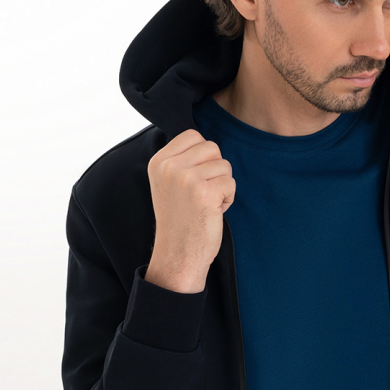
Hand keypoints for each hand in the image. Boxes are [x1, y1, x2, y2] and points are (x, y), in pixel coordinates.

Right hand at [145, 129, 234, 292]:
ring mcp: (186, 178)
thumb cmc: (180, 220)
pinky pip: (231, 183)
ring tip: (206, 205)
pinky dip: (228, 199)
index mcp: (158, 161)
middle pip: (212, 147)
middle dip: (215, 170)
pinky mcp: (205, 192)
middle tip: (203, 194)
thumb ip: (182, 160)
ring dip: (223, 186)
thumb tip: (207, 142)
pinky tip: (213, 213)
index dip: (203, 156)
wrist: (178, 254)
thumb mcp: (169, 183)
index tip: (196, 180)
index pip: (193, 135)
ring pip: (224, 165)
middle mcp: (169, 167)